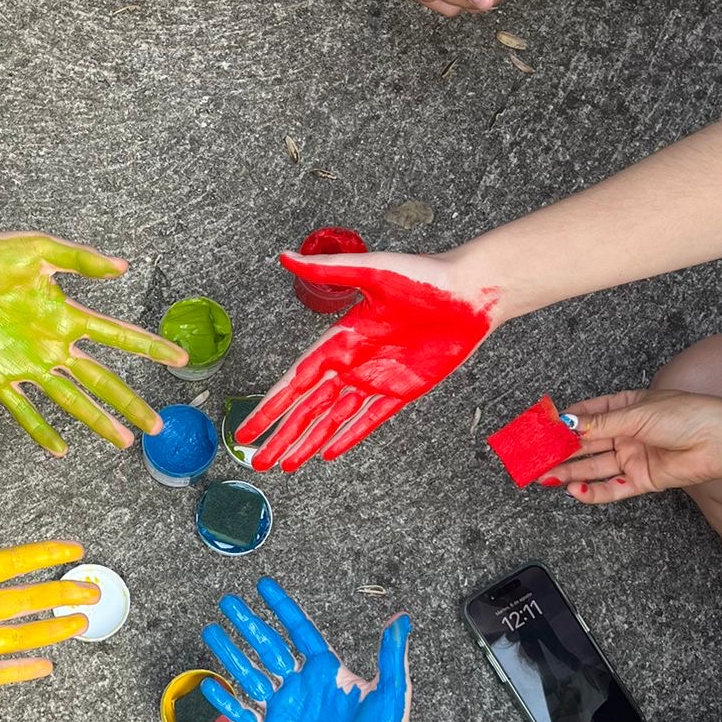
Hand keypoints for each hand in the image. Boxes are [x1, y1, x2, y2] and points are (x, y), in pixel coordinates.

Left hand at [0, 228, 185, 454]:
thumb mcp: (41, 249)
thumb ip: (80, 259)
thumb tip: (122, 267)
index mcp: (66, 315)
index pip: (118, 335)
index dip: (150, 347)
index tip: (180, 359)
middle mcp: (53, 345)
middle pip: (101, 380)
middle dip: (129, 402)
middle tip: (155, 425)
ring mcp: (27, 363)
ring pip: (70, 400)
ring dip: (97, 421)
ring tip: (121, 442)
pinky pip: (23, 409)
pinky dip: (40, 430)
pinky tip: (59, 450)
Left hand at [0, 491, 97, 690]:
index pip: (14, 565)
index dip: (44, 555)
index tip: (74, 549)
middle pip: (28, 601)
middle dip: (62, 595)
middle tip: (95, 591)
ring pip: (20, 636)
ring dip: (51, 629)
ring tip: (82, 623)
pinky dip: (21, 670)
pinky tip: (46, 665)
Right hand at [201, 578, 411, 721]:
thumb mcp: (392, 691)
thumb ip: (391, 654)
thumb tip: (401, 618)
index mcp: (325, 671)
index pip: (298, 631)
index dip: (282, 608)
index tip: (264, 586)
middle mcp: (301, 686)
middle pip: (267, 647)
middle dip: (247, 624)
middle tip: (227, 601)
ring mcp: (284, 711)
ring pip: (250, 675)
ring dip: (230, 653)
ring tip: (210, 631)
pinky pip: (244, 716)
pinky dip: (226, 702)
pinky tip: (210, 684)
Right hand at [238, 253, 496, 470]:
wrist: (472, 293)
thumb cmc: (425, 275)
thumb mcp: (373, 270)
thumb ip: (329, 270)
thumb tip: (286, 257)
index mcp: (339, 338)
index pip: (295, 380)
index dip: (270, 405)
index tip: (249, 426)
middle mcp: (351, 362)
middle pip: (308, 408)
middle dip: (280, 434)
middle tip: (257, 458)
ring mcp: (375, 379)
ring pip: (332, 420)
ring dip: (306, 442)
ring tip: (283, 464)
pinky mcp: (402, 391)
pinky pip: (369, 421)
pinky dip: (348, 437)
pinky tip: (327, 454)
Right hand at [550, 390, 721, 501]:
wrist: (718, 440)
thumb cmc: (685, 415)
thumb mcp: (636, 413)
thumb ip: (599, 424)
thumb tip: (567, 423)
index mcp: (625, 407)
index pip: (587, 414)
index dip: (564, 422)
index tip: (541, 428)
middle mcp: (627, 433)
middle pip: (587, 444)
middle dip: (561, 451)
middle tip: (536, 458)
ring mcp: (633, 457)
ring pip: (595, 467)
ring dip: (570, 472)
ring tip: (546, 477)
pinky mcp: (642, 479)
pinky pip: (613, 488)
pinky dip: (593, 492)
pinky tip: (575, 491)